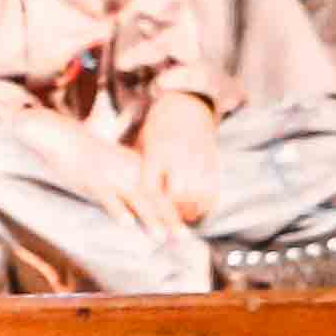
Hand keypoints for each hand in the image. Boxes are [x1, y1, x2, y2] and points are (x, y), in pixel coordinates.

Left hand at [133, 96, 218, 231]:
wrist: (185, 108)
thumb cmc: (157, 131)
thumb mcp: (142, 144)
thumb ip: (136, 168)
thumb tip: (122, 193)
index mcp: (156, 152)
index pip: (150, 186)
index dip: (148, 205)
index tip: (147, 219)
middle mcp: (178, 156)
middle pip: (176, 193)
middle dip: (172, 213)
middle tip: (169, 228)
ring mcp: (198, 159)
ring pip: (197, 193)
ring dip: (191, 211)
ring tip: (185, 222)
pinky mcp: (213, 161)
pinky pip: (213, 187)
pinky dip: (207, 203)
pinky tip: (200, 212)